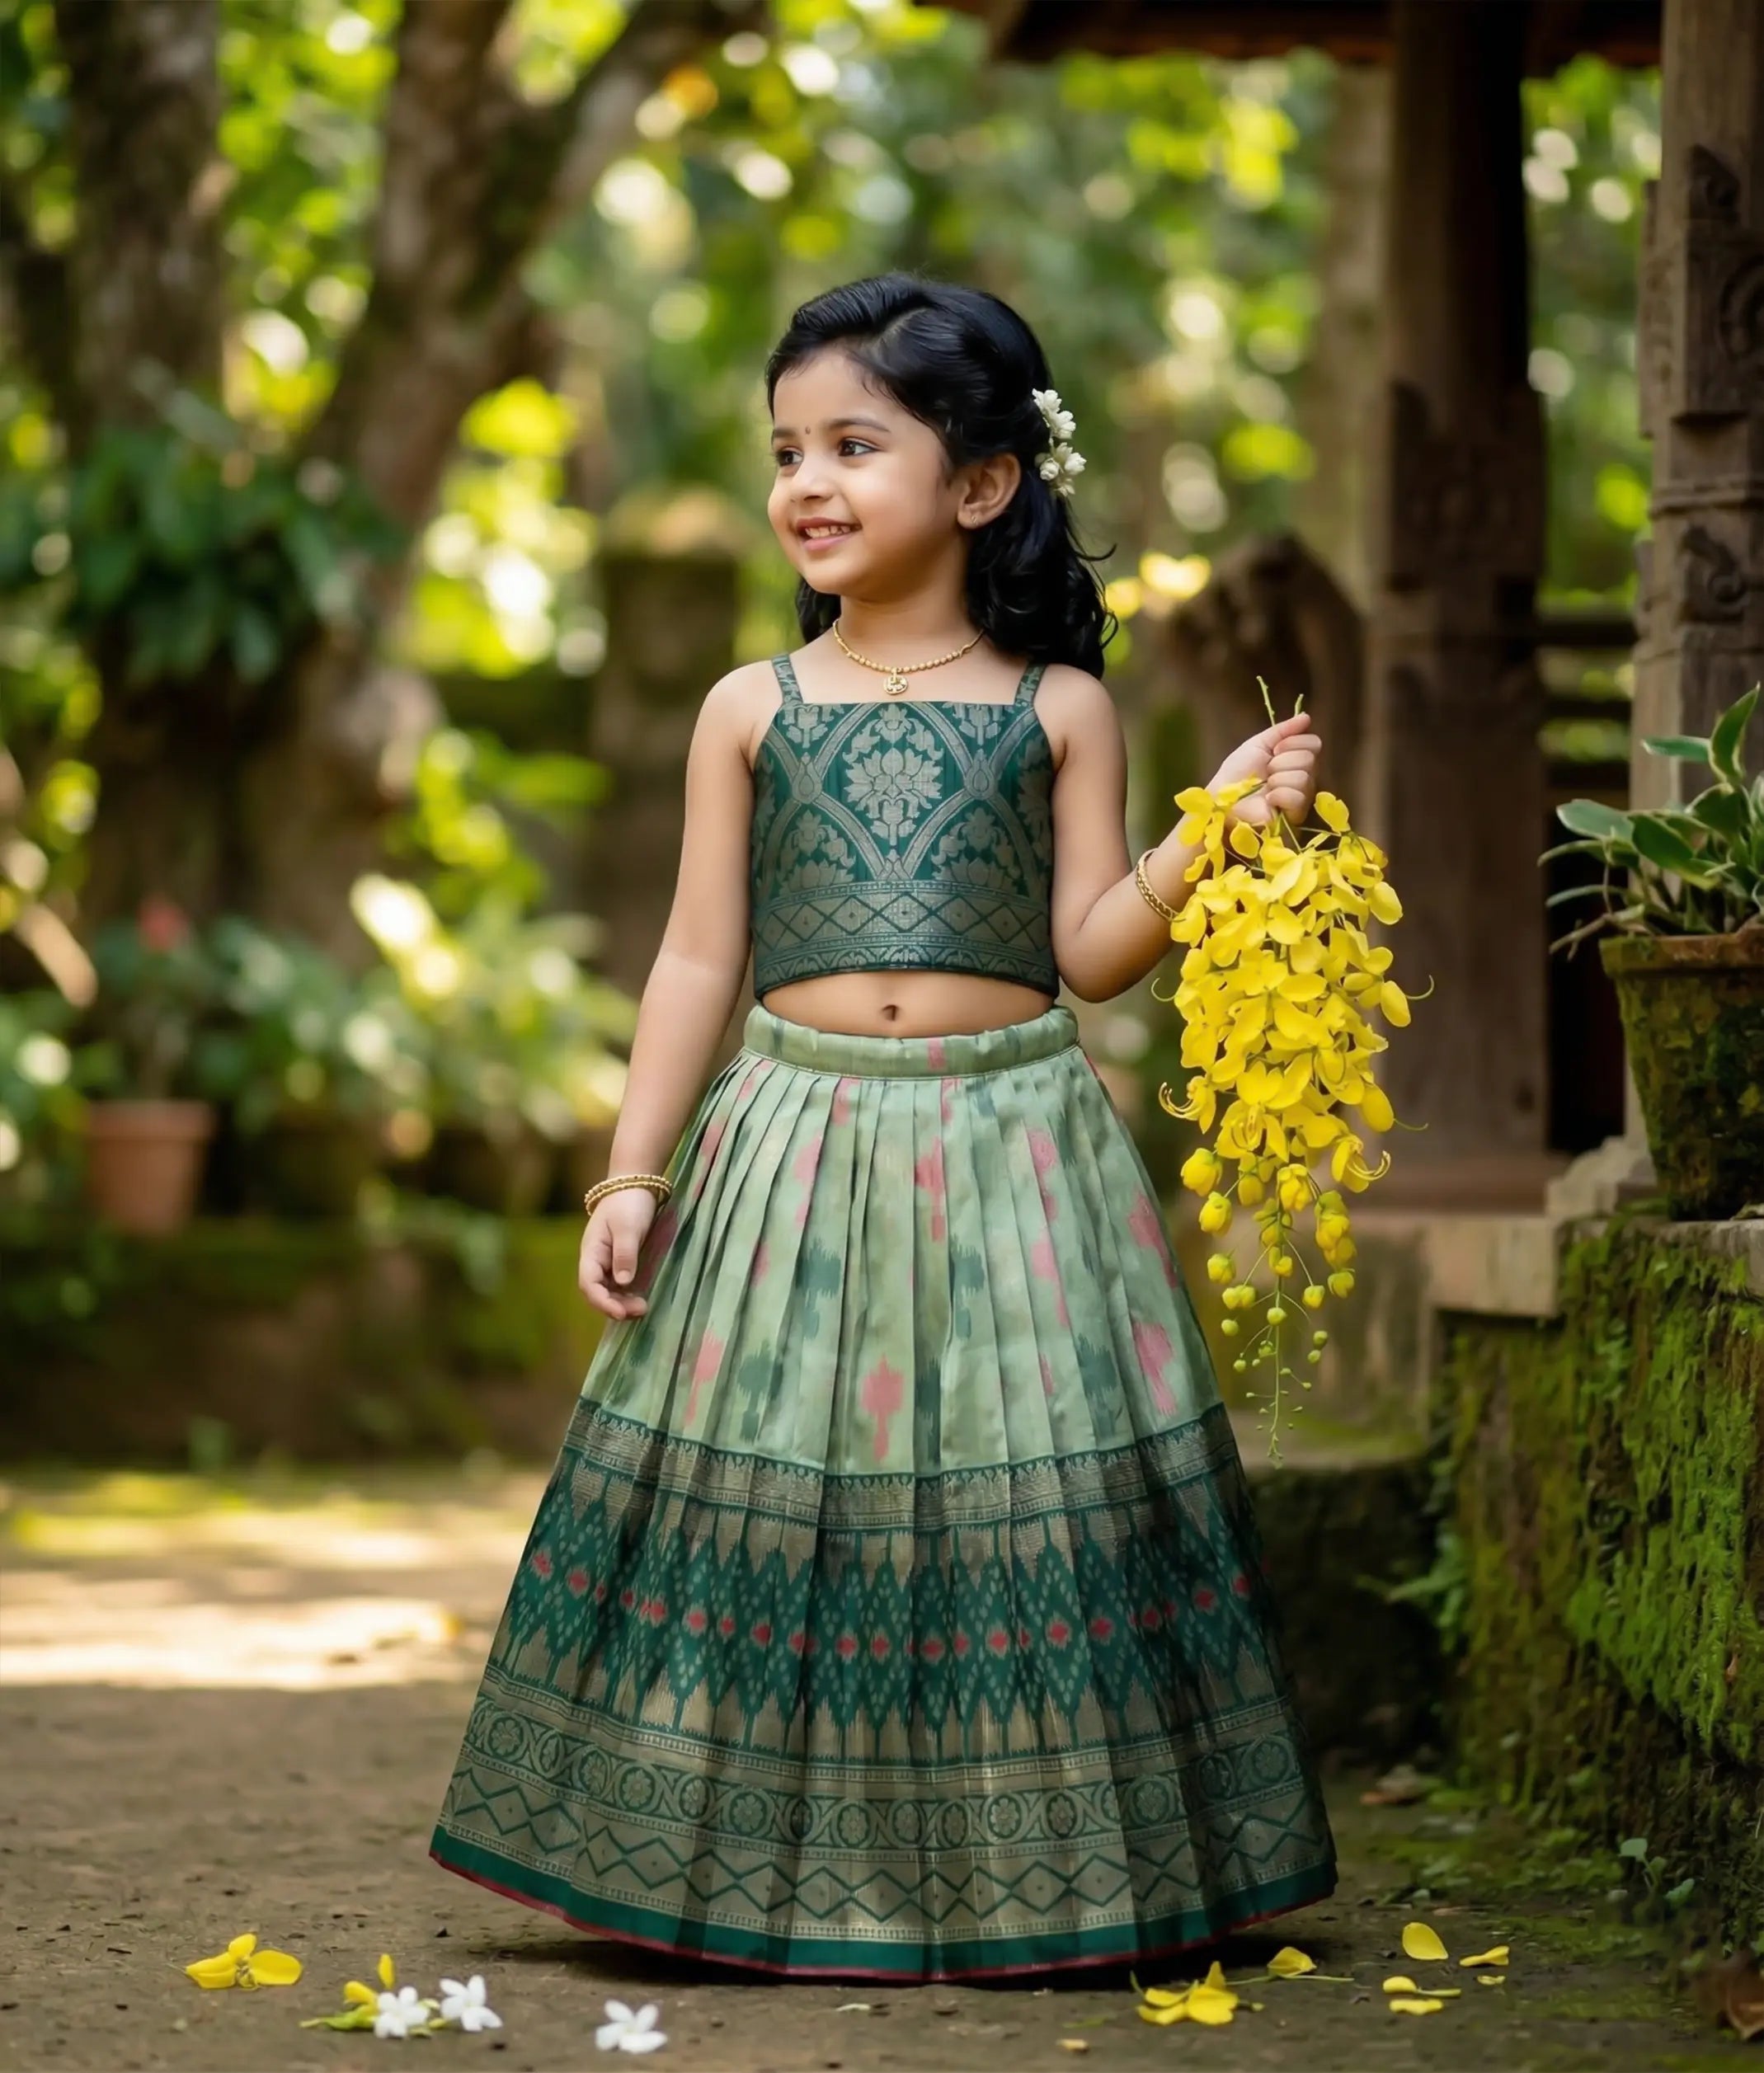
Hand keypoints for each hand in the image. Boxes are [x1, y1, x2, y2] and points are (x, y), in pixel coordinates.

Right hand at [577, 1186, 659, 1319]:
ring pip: (608, 1290)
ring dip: (622, 1302)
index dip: (602, 1301)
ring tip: (642, 1308)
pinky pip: (618, 1284)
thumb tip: (622, 1282)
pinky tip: (640, 1298)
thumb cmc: (628, 1203)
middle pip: (597, 1291)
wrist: (635, 1183)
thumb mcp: (628, 1228)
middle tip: (640, 1310)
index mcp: (591, 1251)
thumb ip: (625, 1254)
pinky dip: (626, 1294)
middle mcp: (595, 1260)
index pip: (589, 1283)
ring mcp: (606, 1261)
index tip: (621, 1313)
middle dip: (615, 1305)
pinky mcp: (618, 1260)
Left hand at [1207, 712, 1321, 830]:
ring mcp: (1302, 797)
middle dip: (1281, 762)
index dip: (1293, 743)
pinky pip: (1299, 797)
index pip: (1314, 743)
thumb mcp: (1259, 743)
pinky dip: (1279, 795)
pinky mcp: (1295, 815)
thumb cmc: (1239, 770)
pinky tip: (1268, 799)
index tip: (1274, 750)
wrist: (1223, 795)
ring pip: (1304, 777)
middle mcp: (1305, 776)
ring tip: (1265, 786)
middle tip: (1267, 770)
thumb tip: (1306, 716)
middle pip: (1310, 759)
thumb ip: (1283, 730)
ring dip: (1278, 779)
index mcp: (1297, 758)